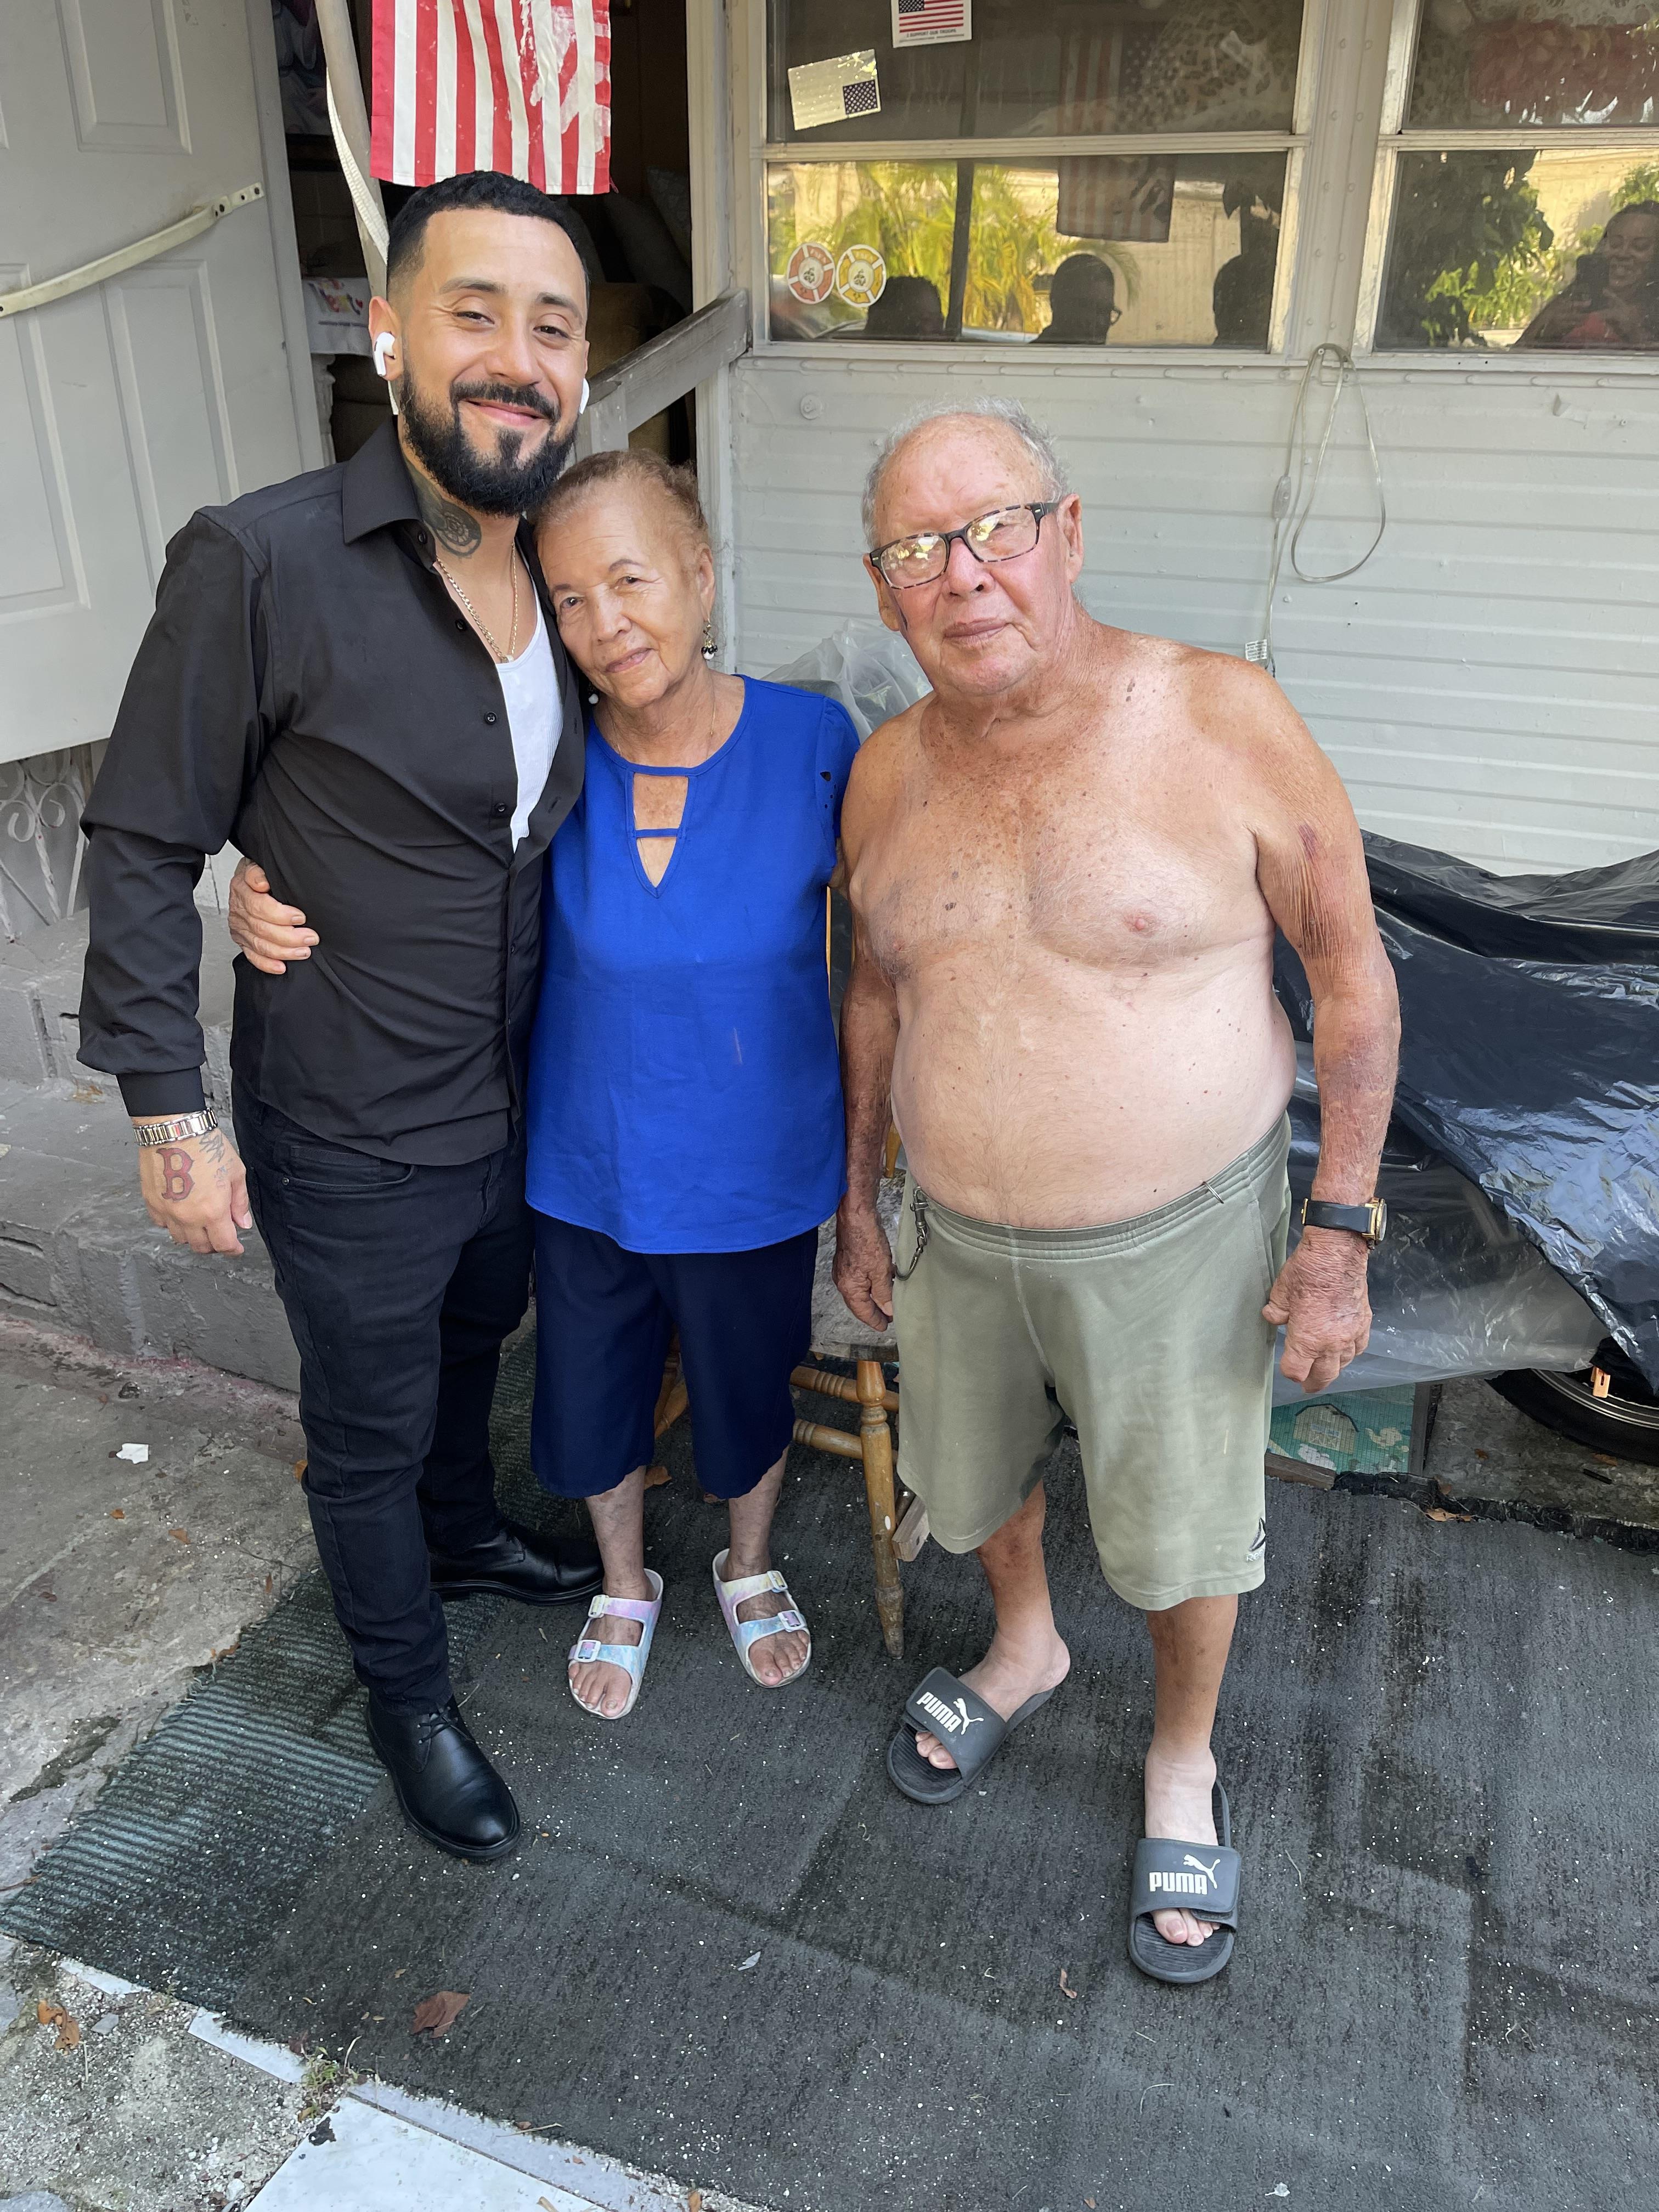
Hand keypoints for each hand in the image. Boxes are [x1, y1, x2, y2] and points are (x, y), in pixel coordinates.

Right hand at [136, 1124, 253, 1255]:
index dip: (233, 1250)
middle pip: (202, 1247)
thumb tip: (242, 1223)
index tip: (236, 1248)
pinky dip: (173, 1224)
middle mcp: (188, 1217)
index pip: (224, 1244)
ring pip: (181, 1239)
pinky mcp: (152, 1203)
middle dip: (214, 1245)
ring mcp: (167, 1212)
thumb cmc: (206, 1146)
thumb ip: (240, 1202)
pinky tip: (181, 1212)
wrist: (174, 1130)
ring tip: (201, 1223)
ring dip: (193, 1236)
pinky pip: (162, 1225)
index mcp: (212, 1211)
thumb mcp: (235, 1172)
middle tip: (220, 1234)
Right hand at [228, 857, 316, 974]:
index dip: (280, 914)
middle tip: (311, 937)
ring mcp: (239, 926)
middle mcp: (238, 909)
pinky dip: (267, 964)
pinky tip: (281, 967)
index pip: (258, 906)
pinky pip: (252, 956)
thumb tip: (262, 882)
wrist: (252, 880)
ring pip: (260, 944)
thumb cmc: (263, 873)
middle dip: (289, 936)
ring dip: (284, 951)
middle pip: (262, 928)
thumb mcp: (261, 863)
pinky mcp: (242, 940)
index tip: (301, 917)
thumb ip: (259, 871)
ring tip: (304, 951)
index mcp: (242, 888)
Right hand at [834, 1202, 893, 1329]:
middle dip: (874, 1311)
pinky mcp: (848, 1260)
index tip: (885, 1326)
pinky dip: (872, 1283)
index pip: (863, 1312)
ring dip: (875, 1296)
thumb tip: (888, 1309)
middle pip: (860, 1303)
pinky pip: (861, 1279)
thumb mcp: (881, 1271)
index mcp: (850, 1288)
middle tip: (888, 1317)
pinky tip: (884, 1280)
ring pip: (861, 1290)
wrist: (856, 1215)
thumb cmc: (866, 1240)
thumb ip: (884, 1293)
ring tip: (889, 1301)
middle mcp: (843, 1282)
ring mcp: (844, 1270)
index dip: (876, 1320)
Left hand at [1264, 1227, 1370, 1394]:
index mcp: (1308, 1339)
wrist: (1339, 1252)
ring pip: (1343, 1364)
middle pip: (1323, 1376)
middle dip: (1312, 1383)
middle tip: (1306, 1385)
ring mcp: (1351, 1334)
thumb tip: (1274, 1318)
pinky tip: (1344, 1349)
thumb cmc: (1308, 1270)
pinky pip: (1359, 1348)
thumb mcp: (1281, 1291)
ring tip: (1324, 1368)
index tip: (1287, 1367)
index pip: (1296, 1370)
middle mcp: (1332, 1343)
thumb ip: (1277, 1310)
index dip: (1289, 1372)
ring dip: (1332, 1368)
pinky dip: (1350, 1352)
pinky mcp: (1364, 1323)